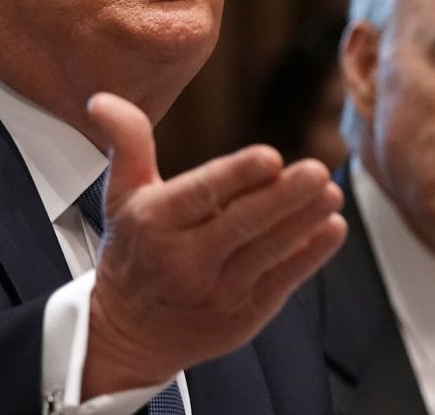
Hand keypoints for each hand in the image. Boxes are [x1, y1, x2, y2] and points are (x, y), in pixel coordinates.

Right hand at [81, 92, 345, 396]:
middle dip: (284, 196)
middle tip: (316, 170)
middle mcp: (184, 259)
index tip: (270, 157)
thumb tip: (102, 99)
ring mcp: (217, 291)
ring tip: (331, 192)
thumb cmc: (133, 252)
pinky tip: (331, 229)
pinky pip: (283, 281)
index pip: (201, 195)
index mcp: (154, 223)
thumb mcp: (122, 196)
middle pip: (242, 223)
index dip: (238, 175)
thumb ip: (127, 144)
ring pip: (268, 251)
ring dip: (305, 221)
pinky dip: (311, 255)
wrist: (128, 335)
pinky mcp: (243, 316)